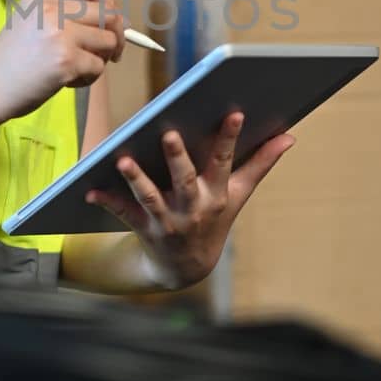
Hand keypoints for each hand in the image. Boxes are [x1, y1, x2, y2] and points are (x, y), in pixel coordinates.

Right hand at [0, 0, 125, 121]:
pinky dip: (88, 78)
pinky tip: (67, 81)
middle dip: (116, 35)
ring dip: (100, 59)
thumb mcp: (32, 19)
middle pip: (109, 12)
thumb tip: (114, 19)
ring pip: (108, 41)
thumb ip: (66, 12)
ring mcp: (60, 34)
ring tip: (76, 68)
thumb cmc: (9, 59)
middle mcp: (52, 8)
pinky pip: (98, 67)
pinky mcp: (66, 60)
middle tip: (110, 52)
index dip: (109, 2)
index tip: (108, 21)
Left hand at [84, 112, 294, 288]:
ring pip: (151, 197)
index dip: (229, 138)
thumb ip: (260, 164)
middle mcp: (194, 208)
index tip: (233, 112)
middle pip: (185, 179)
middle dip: (178, 158)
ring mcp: (168, 221)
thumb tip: (290, 136)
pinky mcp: (144, 229)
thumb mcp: (239, 195)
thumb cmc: (214, 219)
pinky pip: (124, 214)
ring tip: (124, 160)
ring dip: (137, 179)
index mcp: (217, 194)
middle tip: (169, 134)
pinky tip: (90, 188)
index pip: (224, 161)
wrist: (186, 268)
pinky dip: (107, 201)